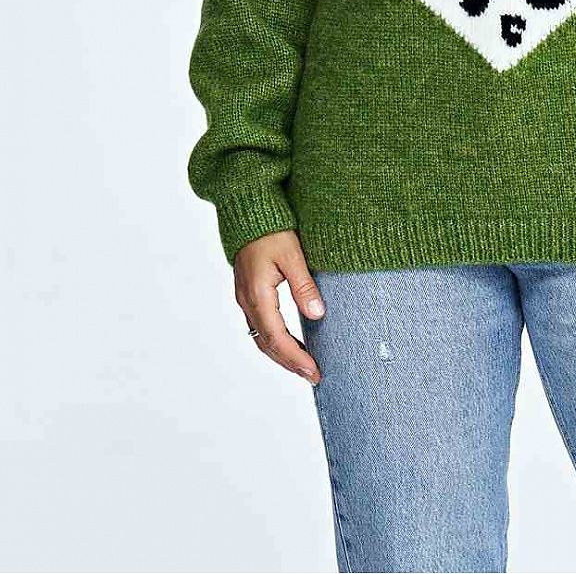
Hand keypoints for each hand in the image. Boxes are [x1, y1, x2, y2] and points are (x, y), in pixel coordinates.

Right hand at [233, 229, 326, 383]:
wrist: (249, 212)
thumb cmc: (271, 230)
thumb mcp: (293, 255)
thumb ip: (303, 285)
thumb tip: (316, 314)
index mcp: (258, 294)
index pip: (277, 337)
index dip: (295, 357)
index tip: (313, 371)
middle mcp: (248, 301)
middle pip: (267, 344)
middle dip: (289, 363)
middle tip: (312, 376)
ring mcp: (245, 298)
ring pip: (261, 337)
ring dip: (282, 354)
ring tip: (304, 366)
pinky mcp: (248, 293)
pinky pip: (260, 326)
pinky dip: (275, 340)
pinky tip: (290, 342)